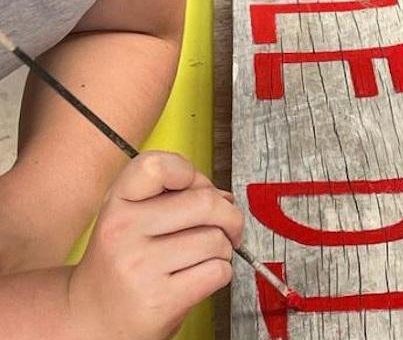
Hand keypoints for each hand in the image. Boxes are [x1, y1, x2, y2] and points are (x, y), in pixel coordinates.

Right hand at [67, 151, 242, 339]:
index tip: (199, 188)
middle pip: (205, 202)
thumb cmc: (122, 263)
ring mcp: (141, 266)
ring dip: (224, 248)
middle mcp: (124, 231)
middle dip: (229, 214)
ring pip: (216, 239)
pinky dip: (221, 272)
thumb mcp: (132, 217)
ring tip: (204, 256)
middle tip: (228, 225)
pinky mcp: (160, 300)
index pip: (158, 165)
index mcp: (118, 202)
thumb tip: (225, 198)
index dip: (190, 172)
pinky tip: (200, 276)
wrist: (90, 319)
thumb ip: (175, 197)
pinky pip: (218, 271)